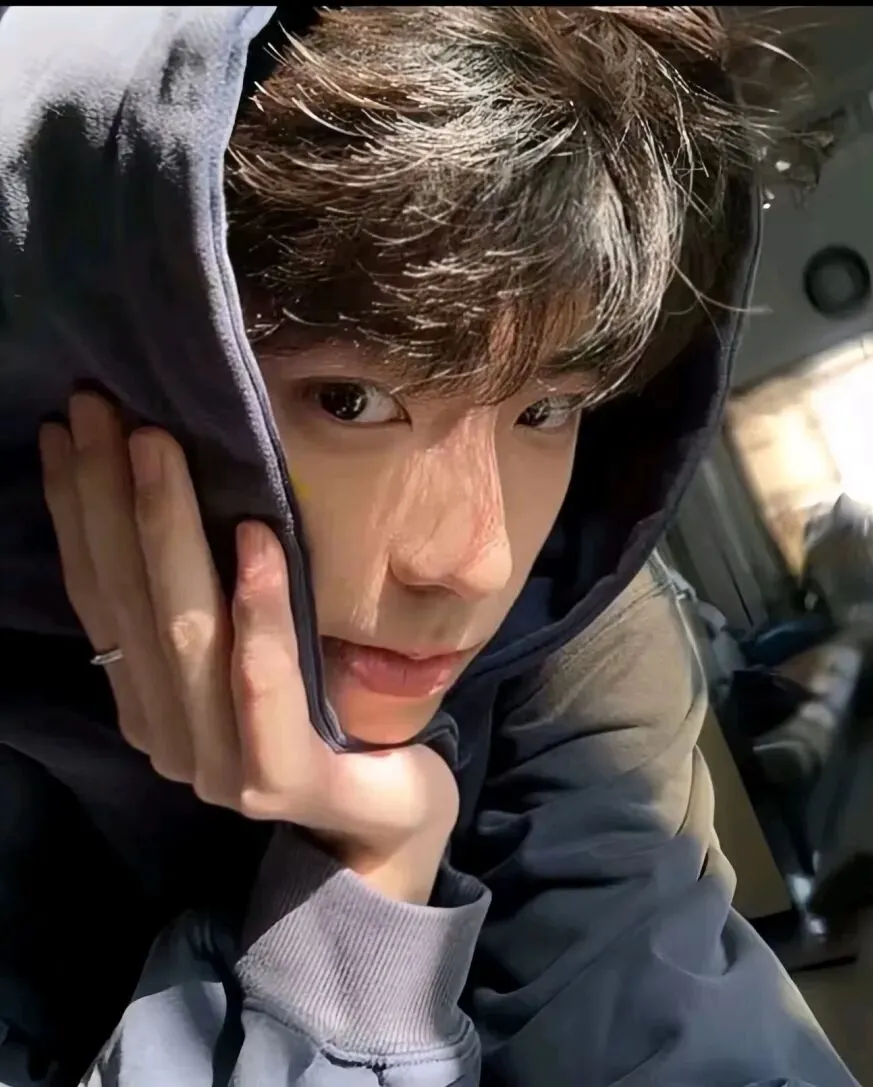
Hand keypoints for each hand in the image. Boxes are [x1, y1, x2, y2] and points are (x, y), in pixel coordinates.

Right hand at [39, 392, 457, 903]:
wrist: (389, 815)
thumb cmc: (324, 719)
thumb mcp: (253, 650)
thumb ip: (208, 606)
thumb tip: (172, 496)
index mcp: (151, 702)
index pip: (102, 595)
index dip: (79, 512)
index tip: (68, 430)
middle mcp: (167, 734)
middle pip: (130, 601)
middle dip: (111, 500)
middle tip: (102, 410)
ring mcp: (218, 765)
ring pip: (185, 633)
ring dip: (168, 534)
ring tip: (162, 449)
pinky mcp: (281, 779)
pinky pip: (265, 683)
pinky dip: (259, 612)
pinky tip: (256, 540)